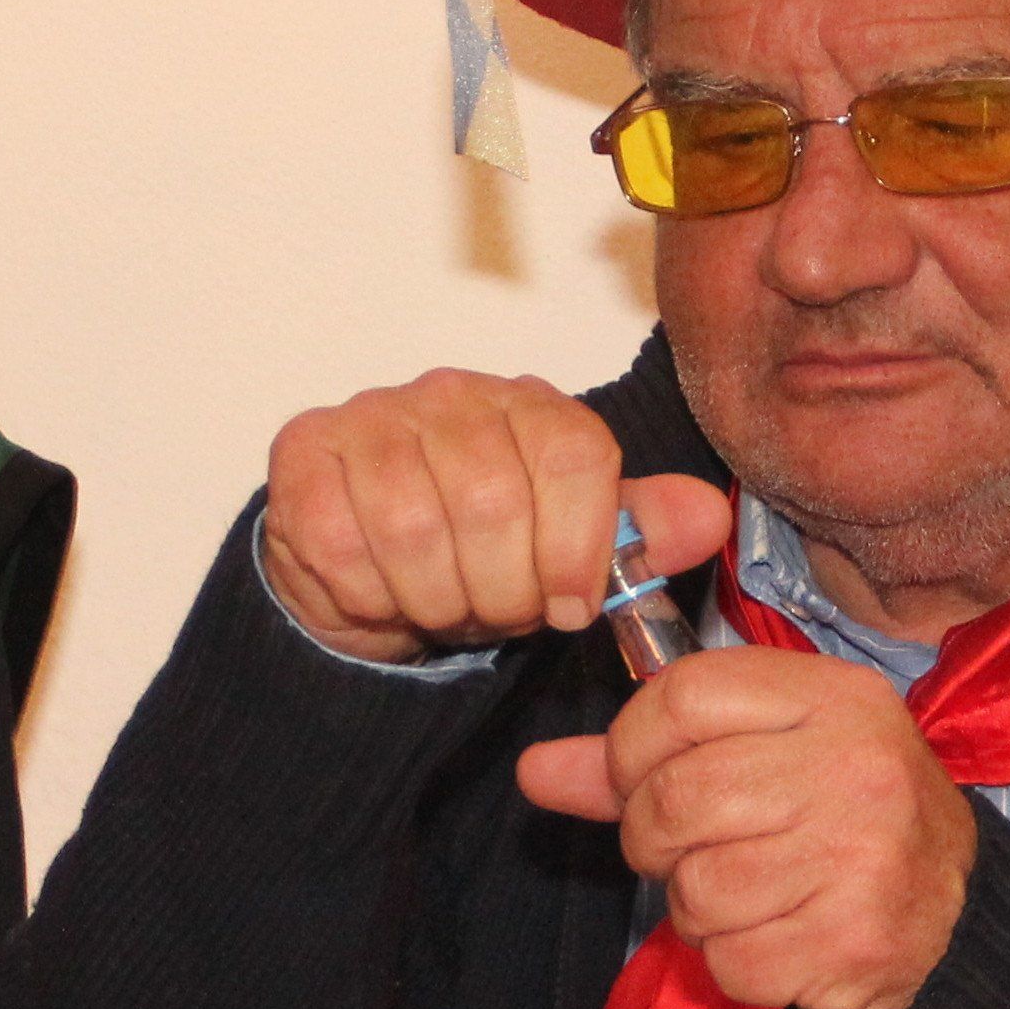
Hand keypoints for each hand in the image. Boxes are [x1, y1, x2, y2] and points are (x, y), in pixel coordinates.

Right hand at [260, 368, 733, 663]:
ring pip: (415, 529)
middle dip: (502, 591)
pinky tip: (385, 595)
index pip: (573, 455)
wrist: (371, 580)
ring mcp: (370, 417)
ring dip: (437, 599)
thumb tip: (706, 515)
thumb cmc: (478, 561)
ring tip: (445, 607)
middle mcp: (449, 393)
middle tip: (498, 615)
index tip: (569, 606)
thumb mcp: (571, 554)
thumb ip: (637, 534)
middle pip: (493, 500)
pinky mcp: (303, 455)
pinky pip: (345, 547)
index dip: (577, 549)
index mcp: (530, 405)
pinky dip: (373, 597)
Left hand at [519, 646, 975, 1008]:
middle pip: (675, 798)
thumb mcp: (763, 754)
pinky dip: (733, 963)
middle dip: (653, 840)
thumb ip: (646, 760)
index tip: (637, 779)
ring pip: (696, 888)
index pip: (681, 696)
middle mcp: (854, 767)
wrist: (954, 911)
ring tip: (745, 897)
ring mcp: (862, 857)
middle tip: (687, 852)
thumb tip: (535, 772)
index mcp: (832, 698)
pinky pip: (729, 961)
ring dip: (696, 908)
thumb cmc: (840, 815)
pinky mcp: (857, 943)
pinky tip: (777, 940)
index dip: (631, 746)